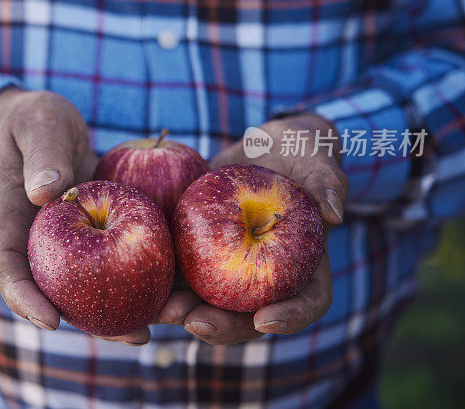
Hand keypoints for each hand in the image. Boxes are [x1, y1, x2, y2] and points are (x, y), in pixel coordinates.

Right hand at [0, 89, 150, 344]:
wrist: (44, 125)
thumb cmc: (34, 120)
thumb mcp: (37, 123)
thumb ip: (43, 153)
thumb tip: (46, 192)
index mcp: (11, 220)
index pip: (5, 266)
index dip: (23, 297)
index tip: (50, 321)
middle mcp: (38, 243)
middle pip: (55, 293)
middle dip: (93, 321)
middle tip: (133, 335)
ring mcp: (67, 246)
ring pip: (88, 288)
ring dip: (123, 311)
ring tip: (164, 324)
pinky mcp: (94, 239)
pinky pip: (115, 264)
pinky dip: (142, 281)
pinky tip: (175, 291)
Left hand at [158, 113, 347, 343]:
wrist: (259, 148)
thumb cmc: (296, 152)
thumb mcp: (315, 158)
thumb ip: (326, 180)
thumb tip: (334, 212)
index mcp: (305, 266)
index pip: (308, 302)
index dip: (291, 317)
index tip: (266, 321)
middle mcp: (266, 278)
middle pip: (249, 316)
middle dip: (222, 326)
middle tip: (196, 322)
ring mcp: (230, 270)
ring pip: (209, 304)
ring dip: (184, 313)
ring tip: (161, 311)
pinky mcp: (198, 254)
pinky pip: (181, 275)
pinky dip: (161, 282)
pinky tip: (139, 281)